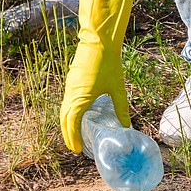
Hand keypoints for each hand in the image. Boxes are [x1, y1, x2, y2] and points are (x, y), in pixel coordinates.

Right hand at [60, 0, 138, 152]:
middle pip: (64, 119)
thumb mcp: (117, 88)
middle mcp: (70, 93)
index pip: (72, 124)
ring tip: (75, 134)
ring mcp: (69, 86)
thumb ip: (121, 108)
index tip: (78, 150)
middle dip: (68, 134)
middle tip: (75, 147)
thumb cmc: (109, 64)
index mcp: (80, 98)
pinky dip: (69, 112)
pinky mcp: (71, 80)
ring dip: (67, 123)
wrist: (99, 40)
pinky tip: (78, 114)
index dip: (74, 138)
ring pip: (64, 109)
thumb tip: (127, 126)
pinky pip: (66, 100)